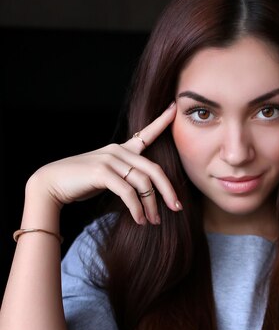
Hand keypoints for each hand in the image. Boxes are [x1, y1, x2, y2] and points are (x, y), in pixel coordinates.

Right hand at [28, 103, 179, 224]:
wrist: (51, 185)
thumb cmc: (79, 183)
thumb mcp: (107, 176)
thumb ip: (125, 178)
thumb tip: (146, 193)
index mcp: (120, 149)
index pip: (146, 133)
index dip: (162, 121)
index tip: (174, 108)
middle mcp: (117, 151)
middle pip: (154, 170)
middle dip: (168, 191)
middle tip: (177, 208)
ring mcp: (110, 160)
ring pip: (143, 183)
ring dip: (151, 206)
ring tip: (153, 221)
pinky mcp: (102, 172)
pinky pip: (128, 192)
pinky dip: (136, 208)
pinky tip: (139, 220)